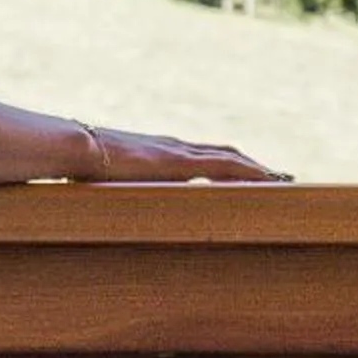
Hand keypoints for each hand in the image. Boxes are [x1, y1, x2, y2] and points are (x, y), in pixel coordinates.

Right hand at [75, 122, 290, 182]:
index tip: (245, 171)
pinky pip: (226, 167)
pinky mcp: (181, 163)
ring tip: (283, 179)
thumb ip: (116, 192)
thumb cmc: (82, 168)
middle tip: (278, 176)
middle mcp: (174, 147)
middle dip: (250, 164)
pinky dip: (250, 171)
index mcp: (158, 152)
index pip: (201, 155)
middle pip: (223, 152)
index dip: (225, 162)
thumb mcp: (105, 183)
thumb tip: (107, 209)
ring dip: (257, 168)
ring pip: (230, 157)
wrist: (75, 148)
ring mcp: (179, 153)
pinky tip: (268, 179)